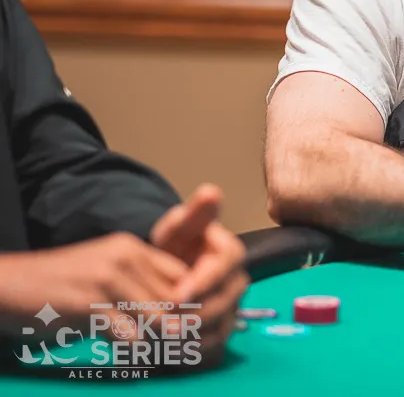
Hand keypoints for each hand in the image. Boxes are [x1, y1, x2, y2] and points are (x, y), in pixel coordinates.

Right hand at [0, 233, 185, 337]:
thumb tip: (174, 314)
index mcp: (132, 248)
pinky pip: (130, 334)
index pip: (183, 275)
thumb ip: (137, 286)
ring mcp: (108, 278)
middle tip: (179, 347)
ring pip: (159, 316)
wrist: (7, 284)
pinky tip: (129, 354)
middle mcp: (125, 256)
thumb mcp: (104, 274)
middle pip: (175, 297)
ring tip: (158, 352)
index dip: (188, 303)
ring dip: (160, 340)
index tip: (187, 326)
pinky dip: (134, 349)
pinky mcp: (90, 304)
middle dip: (179, 325)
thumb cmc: (58, 285)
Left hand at [151, 184, 247, 361]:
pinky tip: (169, 348)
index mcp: (230, 251)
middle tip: (166, 320)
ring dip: (194, 332)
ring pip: (222, 323)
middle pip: (228, 298)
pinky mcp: (222, 328)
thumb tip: (211, 191)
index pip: (228, 264)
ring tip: (165, 335)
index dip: (206, 280)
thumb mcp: (177, 230)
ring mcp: (232, 306)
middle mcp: (237, 279)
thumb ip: (192, 215)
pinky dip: (193, 349)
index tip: (179, 293)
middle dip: (197, 311)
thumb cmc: (174, 249)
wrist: (168, 273)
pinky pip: (215, 343)